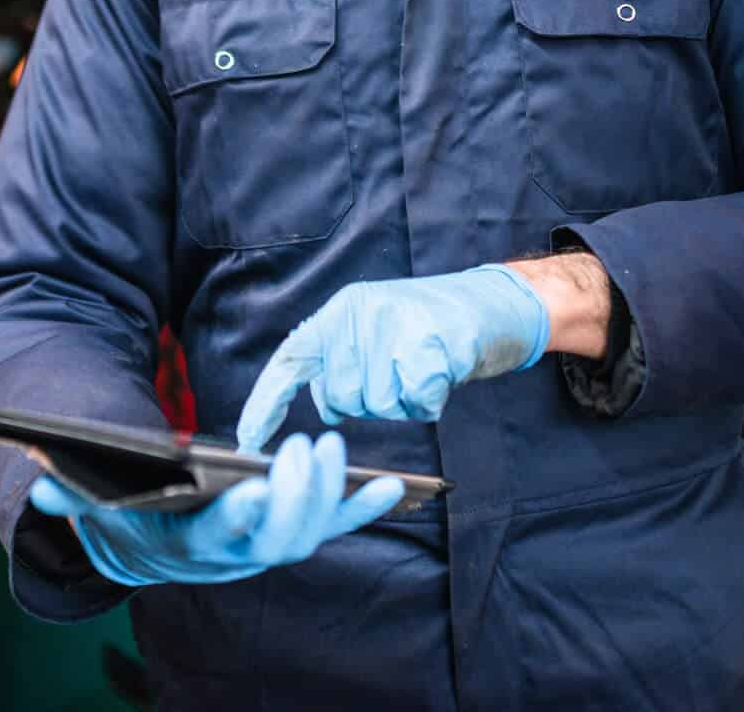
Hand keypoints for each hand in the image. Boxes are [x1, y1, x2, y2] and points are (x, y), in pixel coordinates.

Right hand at [27, 432, 402, 587]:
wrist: (151, 540)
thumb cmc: (126, 512)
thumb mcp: (96, 504)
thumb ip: (71, 496)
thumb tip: (38, 486)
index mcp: (192, 546)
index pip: (219, 538)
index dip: (238, 519)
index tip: (252, 491)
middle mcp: (237, 555)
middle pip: (277, 537)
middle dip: (298, 496)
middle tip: (310, 447)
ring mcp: (269, 543)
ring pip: (309, 533)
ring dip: (334, 497)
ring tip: (344, 452)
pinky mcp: (294, 529)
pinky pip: (336, 523)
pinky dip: (366, 508)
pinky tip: (397, 487)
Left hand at [235, 265, 548, 452]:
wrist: (494, 303)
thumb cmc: (431, 326)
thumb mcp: (376, 328)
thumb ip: (344, 359)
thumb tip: (326, 404)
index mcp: (342, 311)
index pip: (291, 359)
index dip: (267, 402)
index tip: (249, 440)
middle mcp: (362, 315)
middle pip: (341, 398)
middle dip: (368, 400)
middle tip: (400, 371)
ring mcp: (396, 329)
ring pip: (378, 406)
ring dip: (402, 401)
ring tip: (422, 367)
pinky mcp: (430, 347)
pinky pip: (416, 405)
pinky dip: (430, 401)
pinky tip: (442, 372)